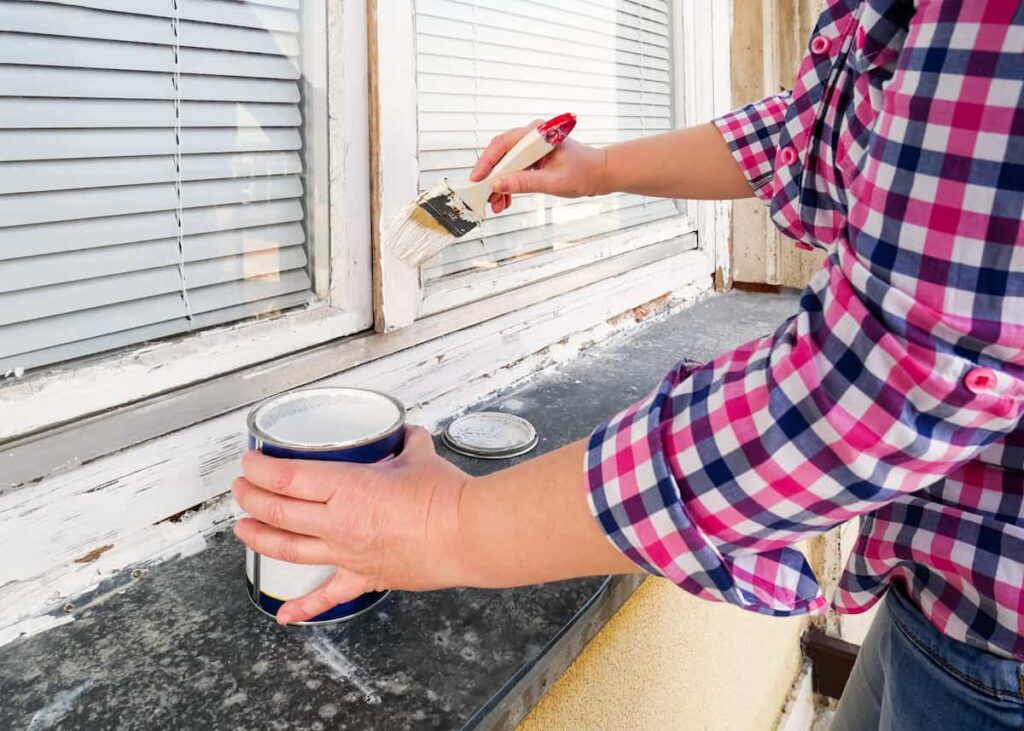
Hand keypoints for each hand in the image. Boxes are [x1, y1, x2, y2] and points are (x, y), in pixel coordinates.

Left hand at [231, 426, 469, 624]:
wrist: (468, 535)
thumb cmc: (445, 497)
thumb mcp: (420, 456)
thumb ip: (406, 443)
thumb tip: (404, 434)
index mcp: (347, 486)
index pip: (286, 477)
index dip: (259, 469)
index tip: (248, 462)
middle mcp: (338, 521)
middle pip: (277, 511)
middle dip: (250, 498)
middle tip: (240, 489)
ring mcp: (347, 552)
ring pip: (289, 548)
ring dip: (259, 538)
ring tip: (242, 530)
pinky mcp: (364, 576)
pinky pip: (328, 595)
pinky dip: (303, 607)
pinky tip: (284, 615)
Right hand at [470, 119, 608, 213]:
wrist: (598, 174)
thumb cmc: (583, 173)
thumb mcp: (553, 182)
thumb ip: (525, 183)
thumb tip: (498, 185)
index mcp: (538, 134)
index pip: (503, 144)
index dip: (486, 162)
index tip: (476, 179)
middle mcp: (532, 136)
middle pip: (501, 154)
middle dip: (491, 177)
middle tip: (484, 197)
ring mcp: (531, 146)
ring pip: (505, 163)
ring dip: (499, 184)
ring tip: (496, 204)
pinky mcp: (532, 157)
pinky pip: (513, 169)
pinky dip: (508, 184)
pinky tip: (506, 200)